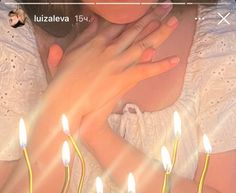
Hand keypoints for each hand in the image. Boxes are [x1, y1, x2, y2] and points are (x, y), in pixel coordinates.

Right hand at [48, 4, 178, 121]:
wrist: (67, 99)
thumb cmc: (63, 81)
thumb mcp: (69, 53)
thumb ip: (81, 36)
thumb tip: (91, 23)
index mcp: (96, 41)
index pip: (119, 25)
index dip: (133, 16)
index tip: (144, 8)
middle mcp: (110, 48)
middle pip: (134, 29)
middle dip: (151, 16)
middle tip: (165, 7)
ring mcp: (118, 63)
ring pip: (144, 44)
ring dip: (161, 32)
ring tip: (174, 22)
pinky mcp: (123, 78)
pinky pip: (146, 71)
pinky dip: (161, 65)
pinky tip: (175, 60)